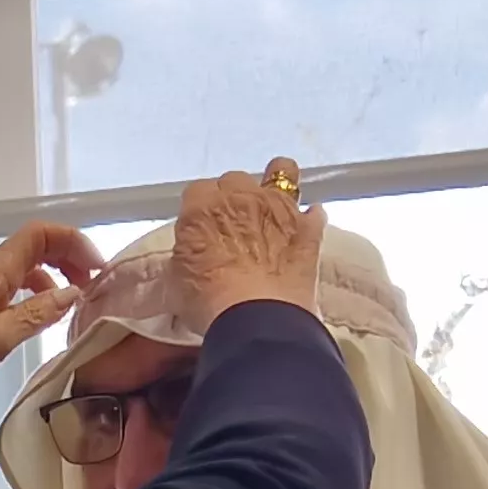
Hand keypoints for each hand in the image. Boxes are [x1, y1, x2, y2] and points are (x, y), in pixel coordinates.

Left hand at [0, 222, 106, 429]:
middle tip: (93, 286)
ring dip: (56, 280)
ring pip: (27, 272)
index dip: (72, 241)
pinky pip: (16, 296)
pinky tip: (48, 322)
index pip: (39, 234)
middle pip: (36, 249)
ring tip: (77, 305)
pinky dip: (38, 300)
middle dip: (69, 259)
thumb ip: (38, 313)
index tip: (97, 269)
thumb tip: (74, 294)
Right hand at [172, 166, 325, 329]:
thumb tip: (185, 256)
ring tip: (269, 209)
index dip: (197, 210)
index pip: (196, 191)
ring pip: (281, 172)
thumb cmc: (208, 301)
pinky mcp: (310, 227)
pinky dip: (307, 219)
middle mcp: (241, 197)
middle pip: (234, 180)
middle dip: (231, 198)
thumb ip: (181, 258)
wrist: (258, 317)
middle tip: (229, 225)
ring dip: (272, 189)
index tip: (198, 228)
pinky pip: (313, 211)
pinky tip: (302, 231)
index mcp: (202, 207)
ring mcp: (280, 208)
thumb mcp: (174, 282)